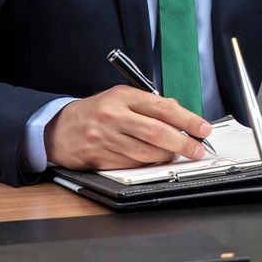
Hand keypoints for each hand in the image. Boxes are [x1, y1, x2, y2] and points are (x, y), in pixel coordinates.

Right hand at [45, 86, 212, 169]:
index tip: (203, 129)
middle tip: (198, 149)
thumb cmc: (96, 112)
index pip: (162, 107)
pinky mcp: (101, 158)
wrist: (58, 129)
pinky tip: (154, 160)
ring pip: (147, 153)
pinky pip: (133, 164)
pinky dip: (148, 164)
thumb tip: (181, 115)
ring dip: (167, 156)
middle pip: (157, 132)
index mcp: (122, 96)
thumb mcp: (120, 98)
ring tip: (176, 154)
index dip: (187, 119)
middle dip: (183, 143)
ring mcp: (106, 139)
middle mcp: (114, 116)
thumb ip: (149, 104)